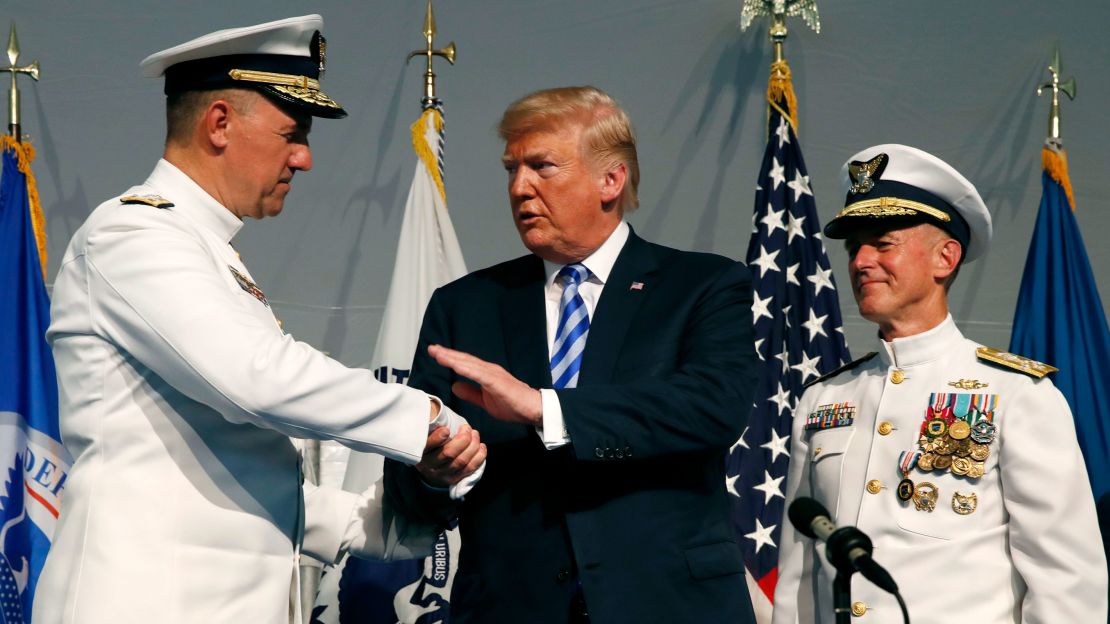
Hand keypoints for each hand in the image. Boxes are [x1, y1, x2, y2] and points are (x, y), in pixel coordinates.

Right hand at [416, 424, 485, 487]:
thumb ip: (432, 424)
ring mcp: (442, 474)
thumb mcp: (427, 434)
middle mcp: (429, 466)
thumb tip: (437, 409)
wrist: (430, 467)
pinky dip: (479, 457)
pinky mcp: (453, 479)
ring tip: (475, 434)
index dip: (438, 438)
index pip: (428, 446)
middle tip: (467, 428)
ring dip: (473, 446)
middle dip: (463, 439)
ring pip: (461, 461)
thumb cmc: (432, 443)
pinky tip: (481, 447)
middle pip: (449, 453)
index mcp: (421, 452)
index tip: (447, 429)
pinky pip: (469, 469)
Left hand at [428, 344, 543, 425]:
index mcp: (486, 374)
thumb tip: (455, 386)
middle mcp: (489, 370)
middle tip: (431, 348)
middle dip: (446, 354)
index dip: (449, 358)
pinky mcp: (498, 382)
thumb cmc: (514, 405)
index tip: (436, 353)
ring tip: (438, 353)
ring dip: (452, 358)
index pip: (464, 364)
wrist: (534, 409)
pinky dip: (465, 369)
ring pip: (469, 364)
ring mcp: (494, 374)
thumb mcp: (485, 401)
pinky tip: (454, 366)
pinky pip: (479, 374)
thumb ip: (470, 393)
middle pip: (464, 360)